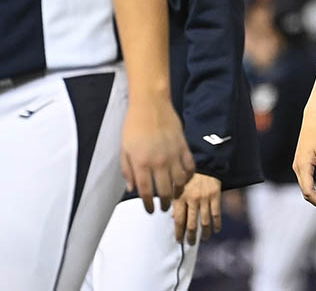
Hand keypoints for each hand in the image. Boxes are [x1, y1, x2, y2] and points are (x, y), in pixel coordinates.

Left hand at [121, 95, 195, 213]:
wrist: (150, 105)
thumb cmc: (133, 126)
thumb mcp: (124, 149)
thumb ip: (127, 171)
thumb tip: (132, 188)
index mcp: (142, 163)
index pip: (146, 192)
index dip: (148, 204)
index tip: (150, 210)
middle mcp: (159, 162)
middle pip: (165, 190)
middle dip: (164, 203)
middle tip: (163, 207)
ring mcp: (173, 154)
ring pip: (181, 181)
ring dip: (178, 191)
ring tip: (175, 194)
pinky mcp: (184, 146)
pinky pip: (190, 166)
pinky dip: (189, 175)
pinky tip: (185, 178)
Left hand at [173, 173, 222, 244]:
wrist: (205, 162)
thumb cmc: (189, 176)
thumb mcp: (176, 186)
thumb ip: (174, 201)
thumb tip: (171, 217)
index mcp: (180, 198)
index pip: (178, 220)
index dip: (178, 233)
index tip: (179, 240)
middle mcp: (192, 200)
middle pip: (191, 224)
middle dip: (191, 236)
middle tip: (190, 243)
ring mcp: (204, 198)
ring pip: (204, 221)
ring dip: (204, 233)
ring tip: (203, 239)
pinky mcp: (215, 196)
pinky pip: (216, 213)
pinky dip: (217, 223)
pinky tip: (216, 230)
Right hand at [292, 112, 315, 213]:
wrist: (314, 121)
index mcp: (302, 167)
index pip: (308, 192)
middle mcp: (298, 168)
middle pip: (305, 192)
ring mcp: (298, 166)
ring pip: (305, 187)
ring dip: (315, 197)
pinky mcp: (301, 163)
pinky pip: (305, 180)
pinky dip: (313, 188)